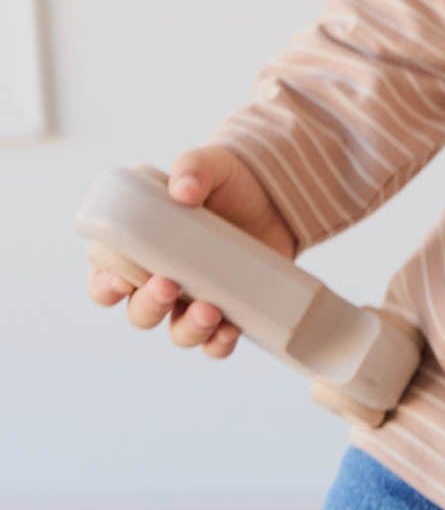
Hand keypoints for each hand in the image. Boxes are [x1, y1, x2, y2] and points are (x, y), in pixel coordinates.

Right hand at [85, 145, 296, 358]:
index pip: (105, 279)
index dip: (106, 287)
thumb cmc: (225, 181)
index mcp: (140, 250)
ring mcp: (195, 300)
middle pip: (139, 312)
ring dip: (188, 328)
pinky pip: (215, 344)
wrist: (274, 197)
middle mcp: (161, 281)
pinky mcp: (229, 311)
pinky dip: (218, 344)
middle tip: (168, 285)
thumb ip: (192, 169)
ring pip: (177, 332)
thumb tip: (184, 190)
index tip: (122, 281)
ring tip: (209, 309)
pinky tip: (228, 331)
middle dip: (148, 305)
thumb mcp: (208, 165)